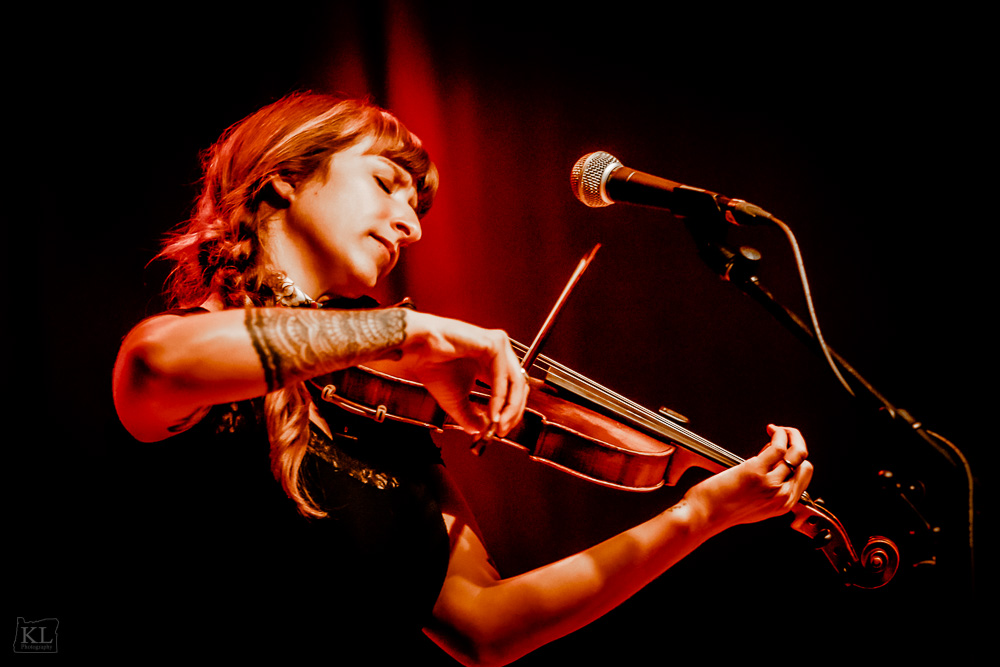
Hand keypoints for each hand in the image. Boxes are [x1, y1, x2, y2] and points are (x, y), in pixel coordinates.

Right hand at [401, 311, 528, 436]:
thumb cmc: (432, 366)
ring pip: (516, 382)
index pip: (512, 389)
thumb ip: (470, 416)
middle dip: (513, 412)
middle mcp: (497, 353)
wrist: (417, 351)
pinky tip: (493, 412)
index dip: (509, 412)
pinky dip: (500, 398)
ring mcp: (498, 347)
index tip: (499, 430)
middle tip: (501, 430)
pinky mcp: (495, 344)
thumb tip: (481, 431)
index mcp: (490, 363)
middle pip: (519, 386)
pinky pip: (503, 376)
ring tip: (497, 424)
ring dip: (510, 408)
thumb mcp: (455, 401)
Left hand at [683, 425, 812, 533]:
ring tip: (776, 430)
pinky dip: (779, 434)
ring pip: (797, 452)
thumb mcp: (753, 503)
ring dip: (790, 435)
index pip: (803, 475)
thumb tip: (772, 460)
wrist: (703, 515)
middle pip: (804, 463)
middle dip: (796, 444)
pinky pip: (778, 447)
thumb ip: (767, 487)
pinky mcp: (756, 471)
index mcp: (783, 505)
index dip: (794, 459)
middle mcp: (782, 496)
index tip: (783, 449)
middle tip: (782, 435)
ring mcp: (771, 484)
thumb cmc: (720, 507)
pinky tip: (771, 430)